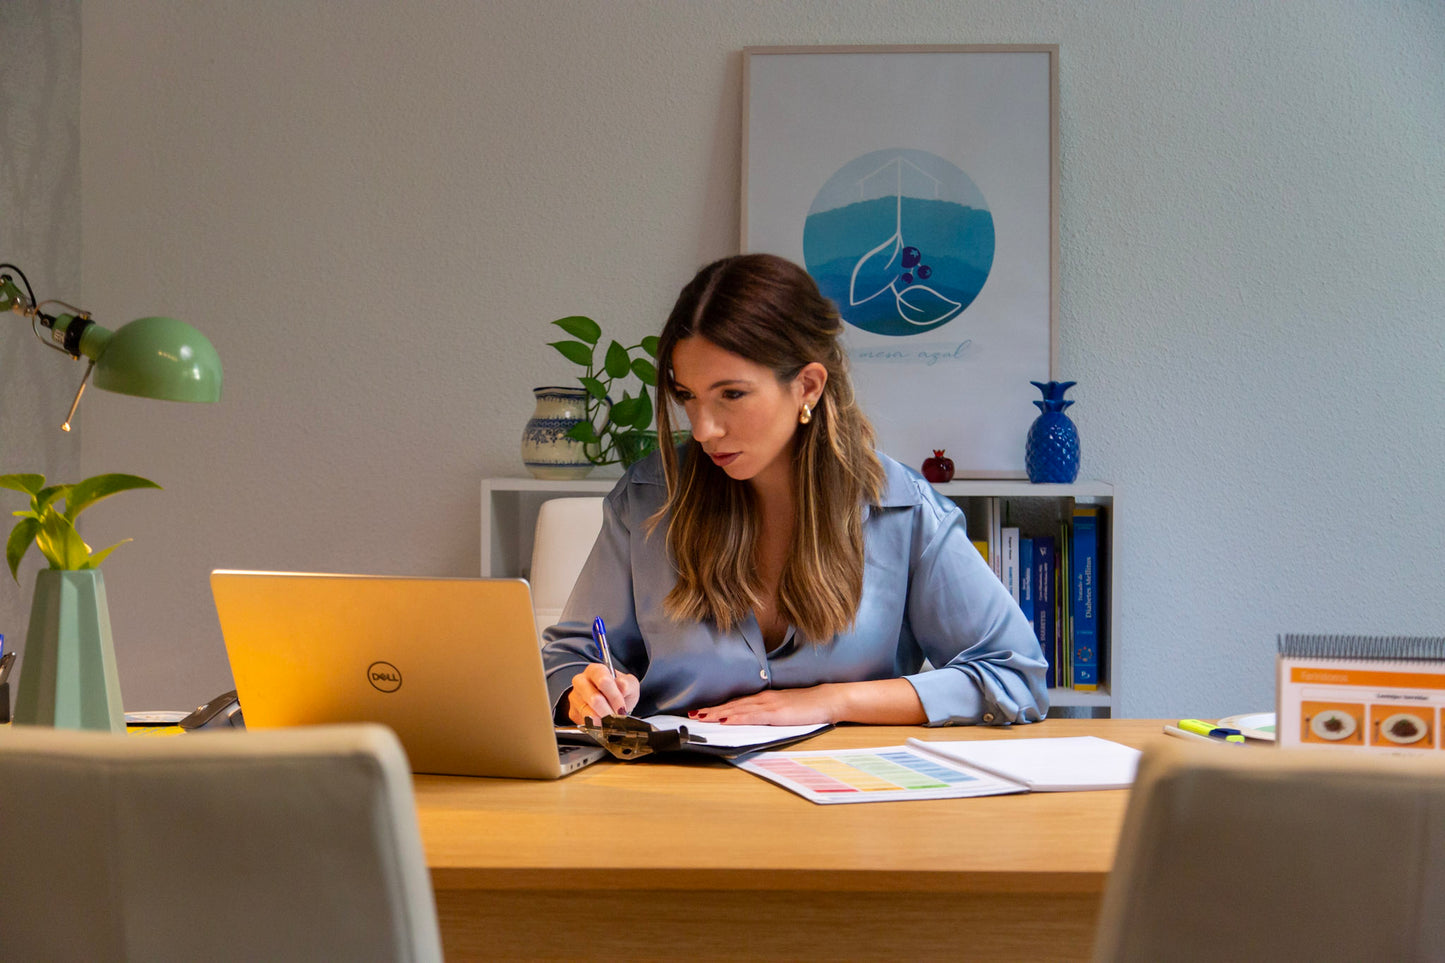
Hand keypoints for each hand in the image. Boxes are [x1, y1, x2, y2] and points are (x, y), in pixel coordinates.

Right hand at [567, 662, 638, 724]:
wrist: (612, 704)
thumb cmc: (619, 692)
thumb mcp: (630, 685)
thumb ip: (628, 684)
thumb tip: (622, 685)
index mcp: (595, 670)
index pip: (602, 680)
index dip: (614, 695)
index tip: (621, 707)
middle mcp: (581, 682)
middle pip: (594, 698)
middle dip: (608, 711)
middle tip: (618, 717)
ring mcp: (575, 697)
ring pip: (588, 713)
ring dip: (604, 720)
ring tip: (613, 722)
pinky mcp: (574, 713)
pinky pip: (585, 722)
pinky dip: (598, 726)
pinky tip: (605, 725)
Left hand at [688, 684, 840, 725]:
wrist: (826, 700)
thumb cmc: (808, 705)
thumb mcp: (783, 707)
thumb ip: (768, 712)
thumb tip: (753, 718)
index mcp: (764, 698)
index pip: (736, 702)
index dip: (718, 707)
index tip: (702, 710)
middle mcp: (762, 698)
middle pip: (732, 704)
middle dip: (712, 710)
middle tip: (692, 714)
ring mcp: (769, 705)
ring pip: (738, 709)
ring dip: (719, 713)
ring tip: (702, 716)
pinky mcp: (776, 713)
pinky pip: (753, 716)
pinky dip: (738, 717)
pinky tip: (727, 719)